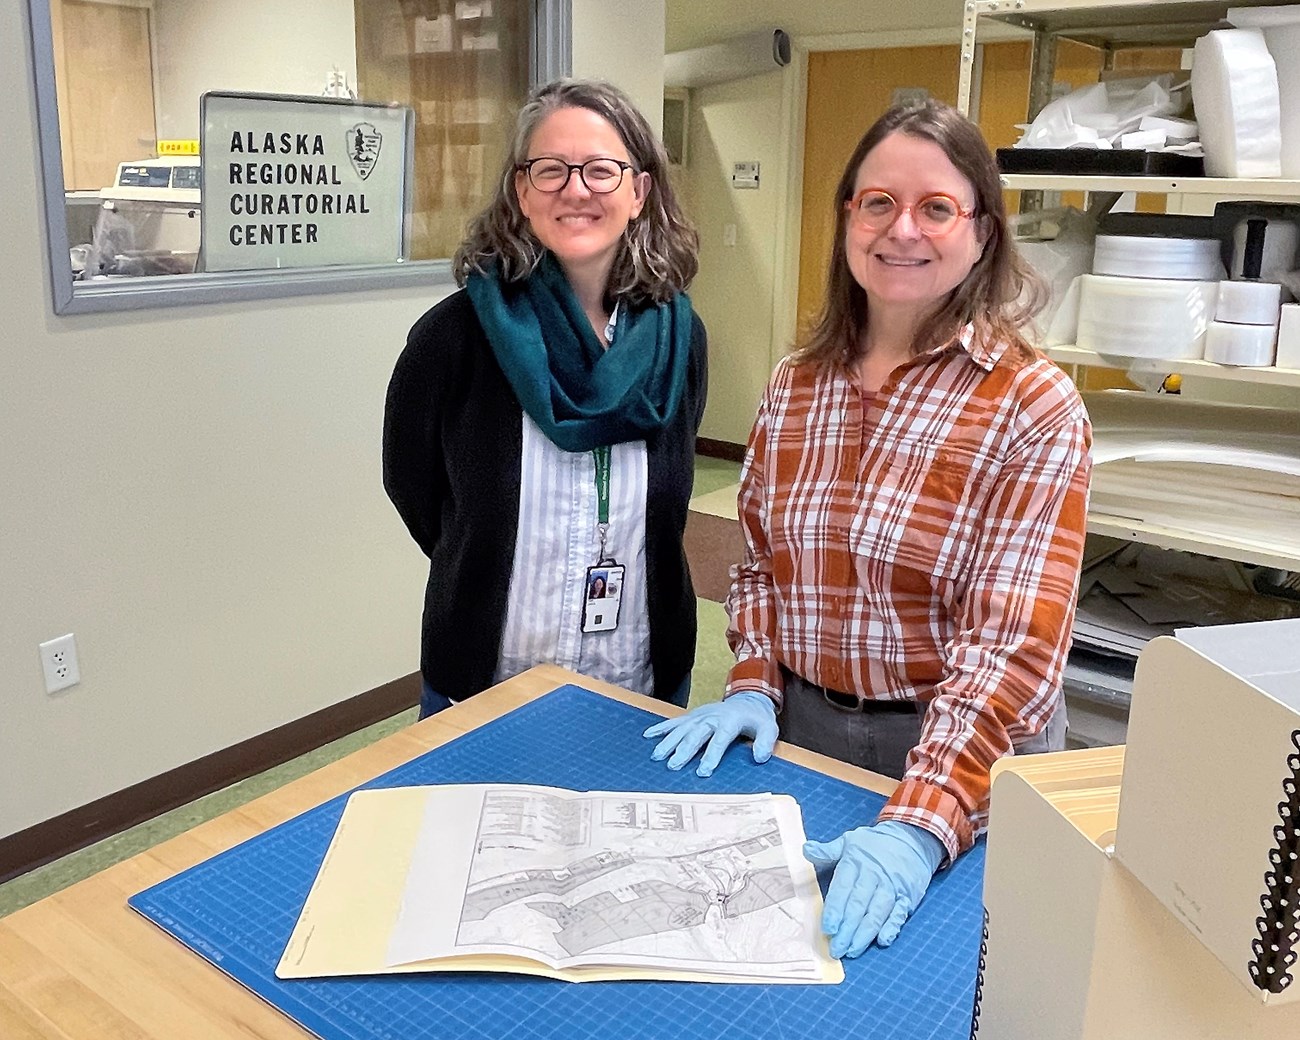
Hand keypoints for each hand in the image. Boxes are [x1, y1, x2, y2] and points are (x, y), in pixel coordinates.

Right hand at [642, 692, 777, 776]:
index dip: (711, 755)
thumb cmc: (757, 718)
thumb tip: (760, 757)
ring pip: (682, 729)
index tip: (703, 772)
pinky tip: (648, 736)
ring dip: (669, 742)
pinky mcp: (692, 716)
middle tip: (674, 766)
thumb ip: (765, 742)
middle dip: (684, 750)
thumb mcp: (769, 728)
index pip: (719, 739)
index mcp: (730, 720)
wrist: (747, 699)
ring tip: (657, 757)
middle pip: (696, 734)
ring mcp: (700, 716)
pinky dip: (661, 728)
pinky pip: (675, 722)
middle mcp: (711, 717)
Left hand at [803, 820, 945, 958]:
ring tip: (852, 950)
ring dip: (865, 934)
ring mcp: (892, 888)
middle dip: (847, 929)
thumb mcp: (850, 841)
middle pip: (859, 905)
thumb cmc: (875, 844)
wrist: (911, 838)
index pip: (843, 888)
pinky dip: (892, 927)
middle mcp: (874, 876)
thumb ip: (828, 850)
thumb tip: (806, 849)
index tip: (827, 927)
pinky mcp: (907, 897)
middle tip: (836, 948)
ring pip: (877, 913)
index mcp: (856, 863)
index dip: (835, 909)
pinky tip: (882, 940)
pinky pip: (899, 914)